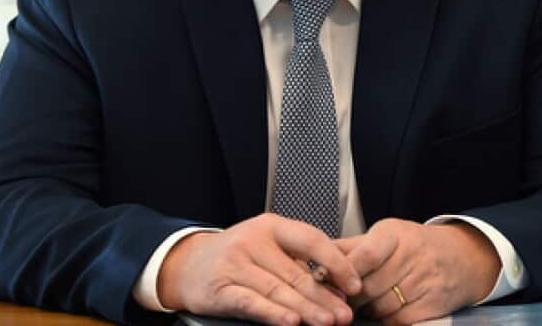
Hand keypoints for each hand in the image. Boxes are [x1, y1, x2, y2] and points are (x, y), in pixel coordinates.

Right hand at [156, 214, 361, 325]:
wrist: (187, 265)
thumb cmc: (236, 257)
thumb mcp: (266, 248)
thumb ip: (298, 264)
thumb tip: (338, 290)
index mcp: (270, 226)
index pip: (311, 240)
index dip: (336, 263)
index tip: (354, 284)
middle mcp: (252, 241)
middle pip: (295, 273)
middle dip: (324, 297)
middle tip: (345, 314)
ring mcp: (234, 264)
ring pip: (277, 290)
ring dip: (306, 309)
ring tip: (326, 322)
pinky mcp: (220, 288)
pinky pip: (250, 302)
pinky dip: (272, 314)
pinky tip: (291, 322)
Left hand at [337, 219, 499, 325]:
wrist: (461, 257)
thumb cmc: (414, 245)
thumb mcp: (386, 236)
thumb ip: (352, 247)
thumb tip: (316, 256)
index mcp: (394, 234)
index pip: (366, 255)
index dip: (345, 273)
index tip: (328, 282)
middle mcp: (412, 255)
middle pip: (370, 286)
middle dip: (351, 297)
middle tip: (337, 301)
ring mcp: (425, 280)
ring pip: (382, 306)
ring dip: (367, 310)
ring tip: (362, 305)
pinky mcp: (434, 303)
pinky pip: (399, 319)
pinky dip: (387, 319)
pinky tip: (383, 312)